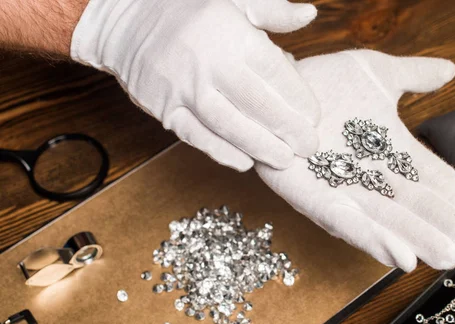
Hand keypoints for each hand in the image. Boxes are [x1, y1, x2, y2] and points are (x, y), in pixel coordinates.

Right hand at [71, 0, 319, 170]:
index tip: (314, 117)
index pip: (273, 72)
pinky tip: (245, 162)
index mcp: (229, 33)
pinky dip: (221, 151)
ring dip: (260, 146)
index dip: (298, 98)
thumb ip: (273, 12)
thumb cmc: (187, 9)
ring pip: (228, 125)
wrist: (125, 20)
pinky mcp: (163, 108)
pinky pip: (196, 135)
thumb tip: (310, 14)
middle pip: (256, 103)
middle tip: (309, 147)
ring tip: (285, 161)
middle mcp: (207, 62)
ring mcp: (183, 88)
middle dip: (287, 129)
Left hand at [256, 50, 454, 270]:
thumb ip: (412, 76)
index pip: (430, 177)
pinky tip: (400, 256)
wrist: (275, 84)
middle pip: (412, 207)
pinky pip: (344, 222)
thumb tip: (450, 70)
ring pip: (384, 221)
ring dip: (416, 240)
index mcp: (389, 151)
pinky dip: (372, 239)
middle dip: (443, 227)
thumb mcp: (375, 74)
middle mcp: (369, 177)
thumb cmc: (322, 82)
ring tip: (445, 257)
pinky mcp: (312, 199)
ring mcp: (341, 191)